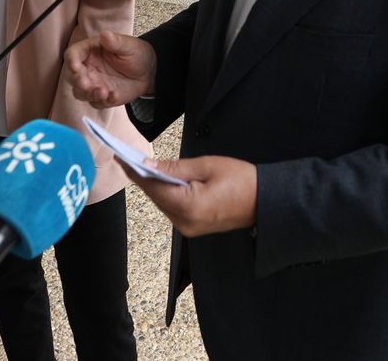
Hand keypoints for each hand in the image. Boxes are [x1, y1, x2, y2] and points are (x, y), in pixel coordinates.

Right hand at [64, 31, 155, 107]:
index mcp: (89, 52)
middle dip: (77, 81)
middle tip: (86, 84)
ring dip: (88, 94)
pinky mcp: (100, 98)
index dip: (71, 61)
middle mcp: (87, 68)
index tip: (75, 67)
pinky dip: (103, 102)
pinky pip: (96, 103)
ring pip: (80, 93)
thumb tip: (104, 34)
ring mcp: (93, 84)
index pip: (73, 54)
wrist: (148, 72)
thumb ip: (115, 42)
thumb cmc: (136, 54)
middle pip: (71, 76)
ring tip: (103, 92)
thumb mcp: (129, 46)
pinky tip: (114, 96)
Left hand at [123, 155, 256, 237]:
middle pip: (155, 197)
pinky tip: (166, 181)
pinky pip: (173, 209)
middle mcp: (185, 223)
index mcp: (188, 206)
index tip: (121, 157)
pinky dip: (168, 195)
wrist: (266, 202)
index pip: (152, 187)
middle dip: (143, 177)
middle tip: (130, 157)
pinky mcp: (194, 228)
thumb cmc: (243, 180)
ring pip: (163, 203)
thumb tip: (149, 165)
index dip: (135, 171)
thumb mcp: (208, 165)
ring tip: (145, 166)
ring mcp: (189, 228)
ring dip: (155, 186)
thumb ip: (176, 168)